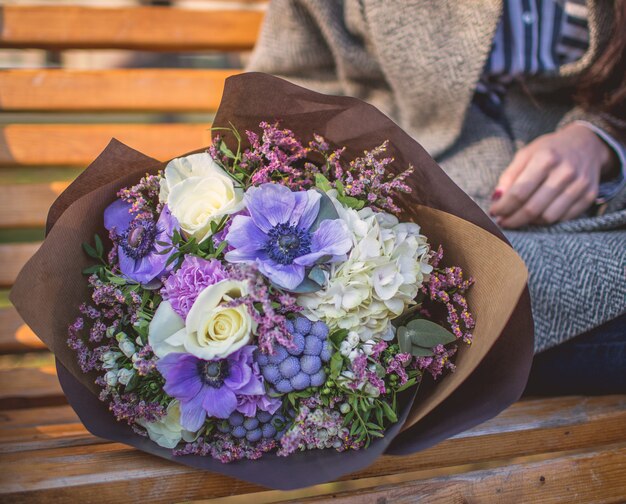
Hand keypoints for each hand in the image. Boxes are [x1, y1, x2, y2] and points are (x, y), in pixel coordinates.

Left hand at [489, 123, 615, 227]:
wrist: (586, 144)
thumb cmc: (549, 150)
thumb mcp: (526, 154)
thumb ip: (509, 176)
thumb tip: (496, 199)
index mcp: (545, 159)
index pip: (519, 193)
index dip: (503, 207)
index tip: (494, 213)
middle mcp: (565, 172)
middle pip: (532, 209)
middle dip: (513, 220)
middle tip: (503, 222)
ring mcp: (579, 185)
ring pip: (548, 217)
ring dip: (530, 222)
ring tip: (520, 217)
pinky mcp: (589, 195)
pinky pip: (564, 218)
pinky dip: (548, 220)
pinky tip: (538, 215)